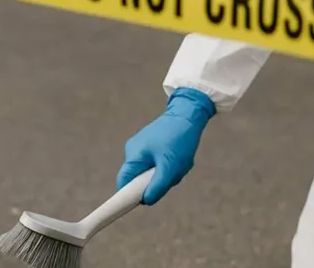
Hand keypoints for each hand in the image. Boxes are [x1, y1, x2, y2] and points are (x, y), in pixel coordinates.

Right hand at [116, 87, 215, 204]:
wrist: (189, 113)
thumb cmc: (178, 138)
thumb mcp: (170, 167)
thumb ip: (157, 187)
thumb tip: (146, 201)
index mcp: (133, 156)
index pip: (124, 183)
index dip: (129, 196)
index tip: (142, 201)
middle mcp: (134, 151)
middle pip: (140, 180)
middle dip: (157, 182)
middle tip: (173, 175)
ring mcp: (144, 147)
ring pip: (152, 172)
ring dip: (167, 172)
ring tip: (180, 162)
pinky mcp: (154, 144)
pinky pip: (159, 162)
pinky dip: (170, 163)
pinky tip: (180, 155)